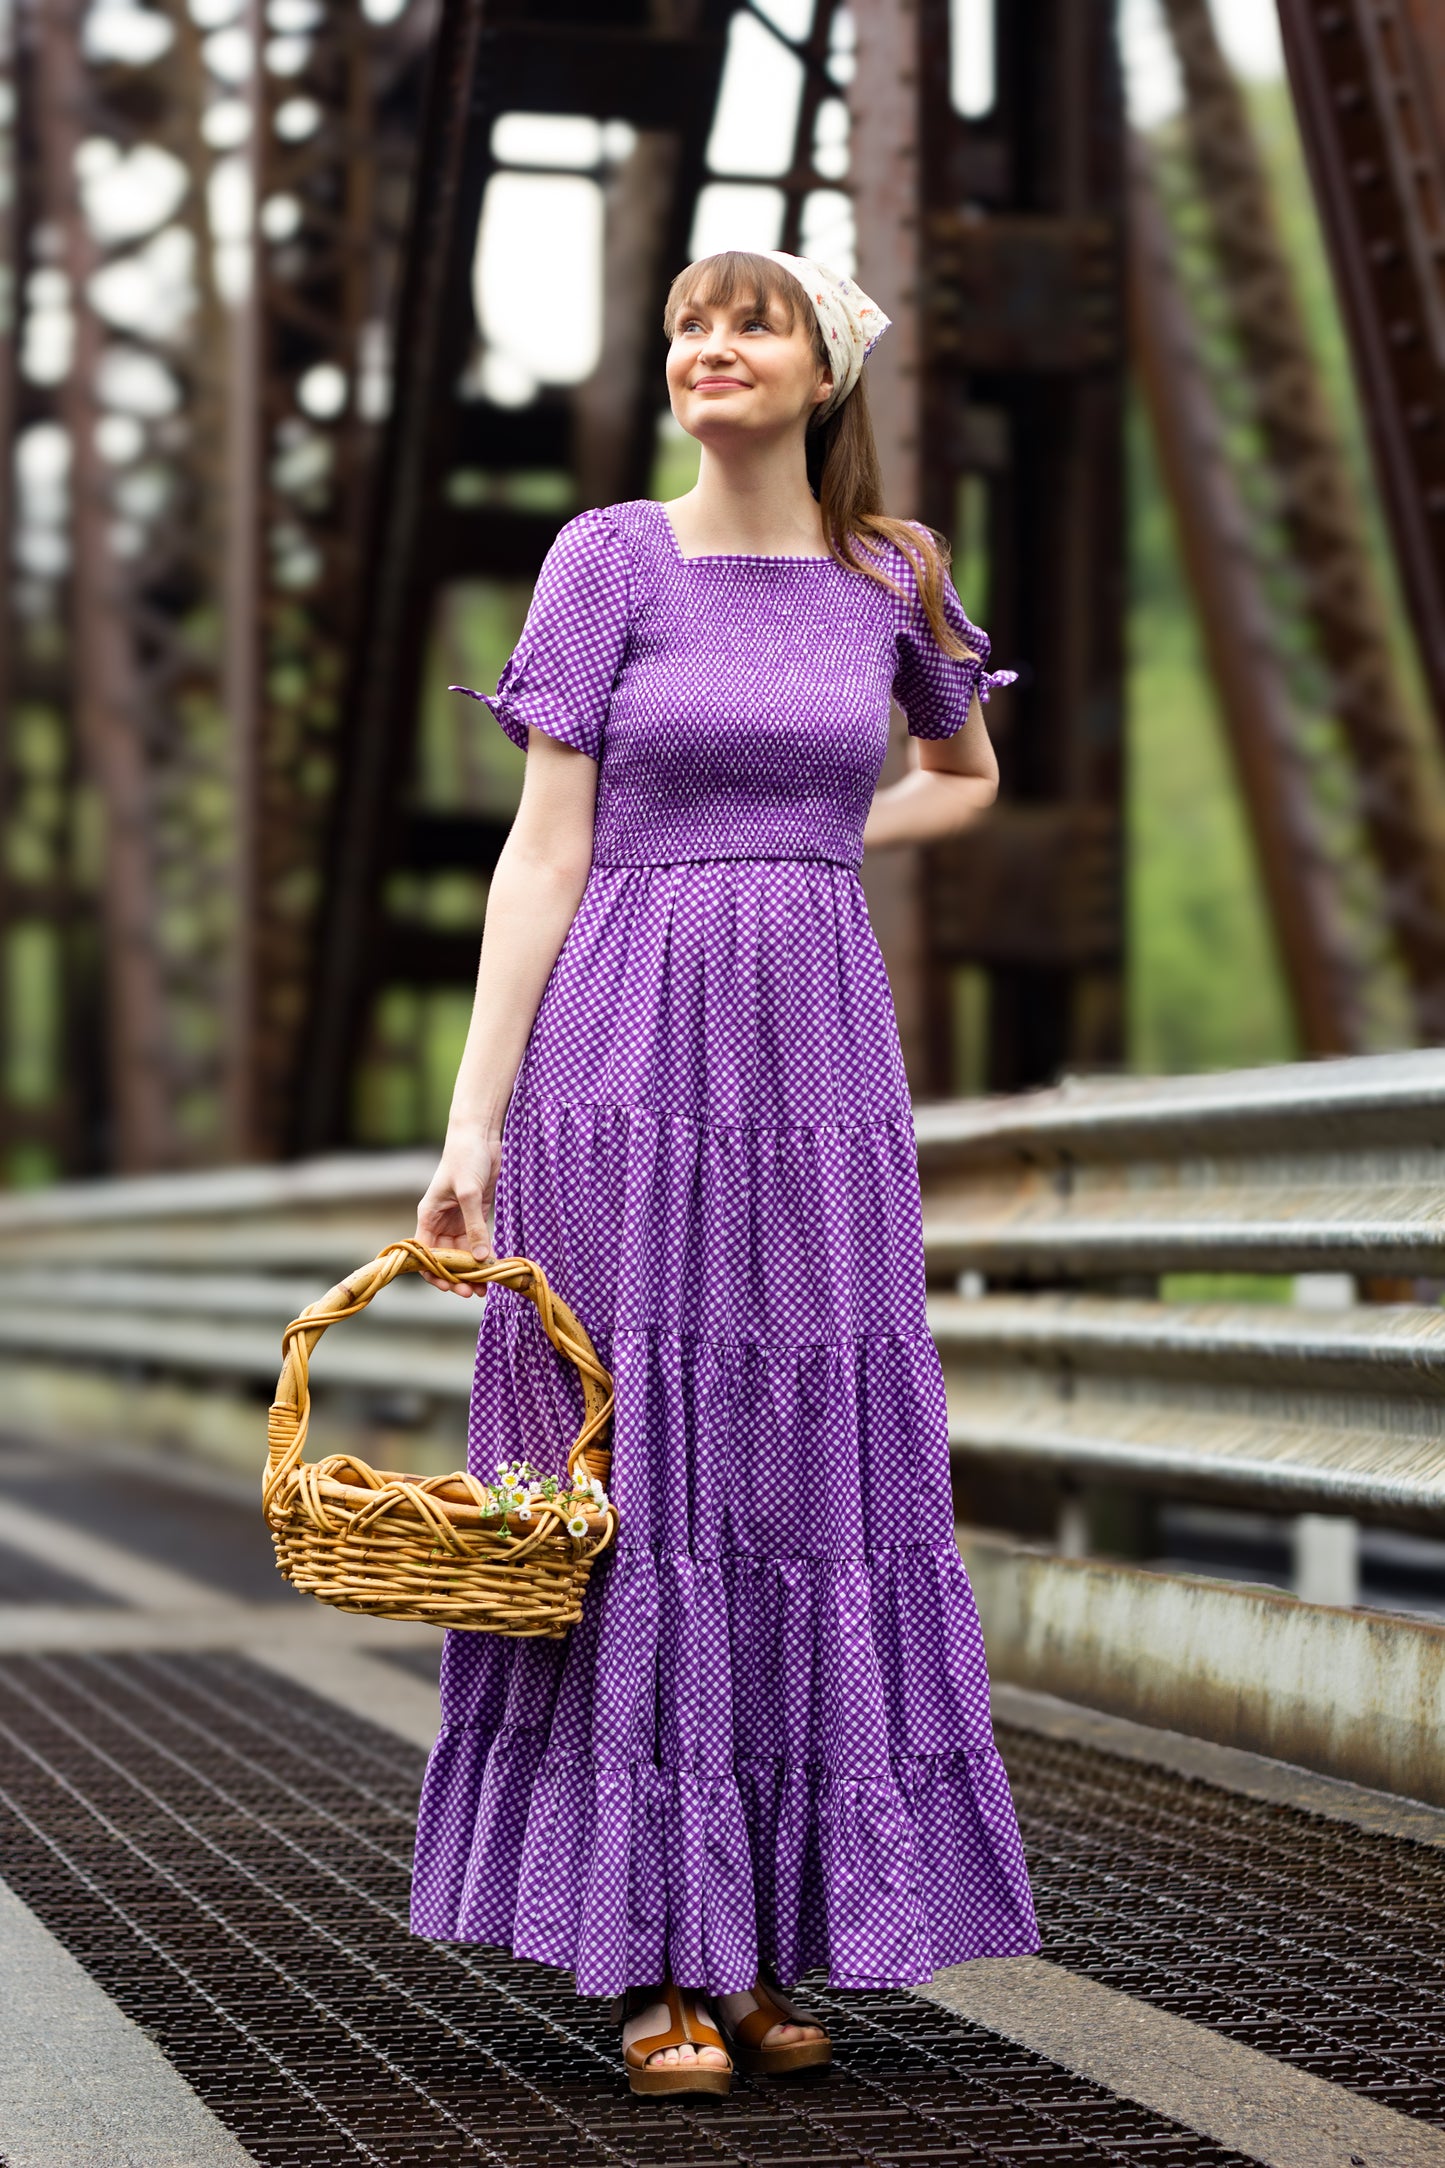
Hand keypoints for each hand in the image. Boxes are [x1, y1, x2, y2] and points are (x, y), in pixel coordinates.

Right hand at [414, 1128, 501, 1295]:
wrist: (481, 1136)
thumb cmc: (465, 1158)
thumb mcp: (468, 1193)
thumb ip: (474, 1227)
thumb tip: (481, 1259)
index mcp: (428, 1216)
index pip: (425, 1253)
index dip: (434, 1273)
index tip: (450, 1287)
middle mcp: (441, 1221)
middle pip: (445, 1258)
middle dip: (456, 1277)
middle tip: (471, 1292)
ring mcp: (459, 1219)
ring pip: (463, 1253)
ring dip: (472, 1270)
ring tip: (484, 1288)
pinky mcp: (476, 1215)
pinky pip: (479, 1241)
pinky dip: (485, 1256)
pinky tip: (494, 1269)